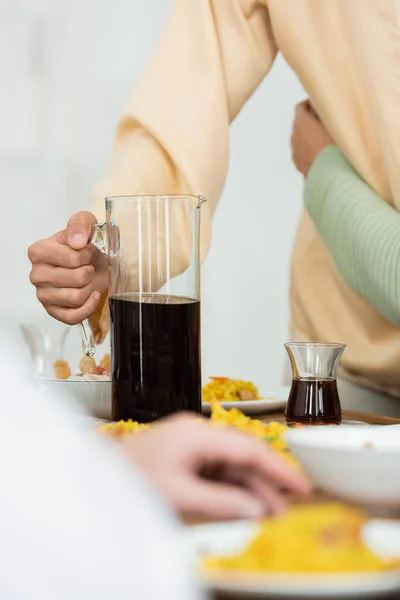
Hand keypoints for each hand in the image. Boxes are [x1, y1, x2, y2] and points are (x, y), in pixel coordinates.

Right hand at [28, 212, 107, 324]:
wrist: (91, 265)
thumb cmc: (84, 248)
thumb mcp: (85, 225)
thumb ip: (80, 224)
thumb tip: (77, 242)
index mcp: (38, 251)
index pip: (72, 258)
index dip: (86, 256)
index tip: (86, 253)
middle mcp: (36, 275)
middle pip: (77, 279)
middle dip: (89, 272)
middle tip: (87, 267)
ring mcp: (43, 295)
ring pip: (77, 297)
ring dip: (89, 288)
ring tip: (87, 280)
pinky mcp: (53, 312)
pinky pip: (73, 317)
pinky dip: (88, 307)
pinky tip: (92, 296)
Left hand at [122, 414, 310, 520]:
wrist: (96, 477)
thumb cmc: (129, 478)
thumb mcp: (177, 494)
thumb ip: (220, 502)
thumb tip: (254, 508)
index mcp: (197, 433)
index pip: (249, 447)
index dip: (279, 466)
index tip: (302, 484)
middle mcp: (198, 434)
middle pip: (243, 455)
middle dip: (266, 481)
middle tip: (288, 507)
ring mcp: (191, 446)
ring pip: (232, 466)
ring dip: (250, 488)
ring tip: (269, 514)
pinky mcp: (185, 458)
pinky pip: (217, 472)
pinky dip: (232, 489)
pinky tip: (243, 506)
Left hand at [291, 100, 333, 175]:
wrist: (330, 173)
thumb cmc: (335, 146)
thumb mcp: (336, 125)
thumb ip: (328, 115)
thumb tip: (328, 110)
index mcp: (301, 122)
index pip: (300, 107)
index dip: (308, 104)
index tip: (317, 106)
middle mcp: (294, 135)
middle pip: (298, 123)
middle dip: (308, 121)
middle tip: (322, 122)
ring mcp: (294, 150)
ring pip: (299, 139)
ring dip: (307, 137)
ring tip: (321, 140)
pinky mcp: (296, 163)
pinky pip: (300, 153)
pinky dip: (306, 150)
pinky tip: (318, 154)